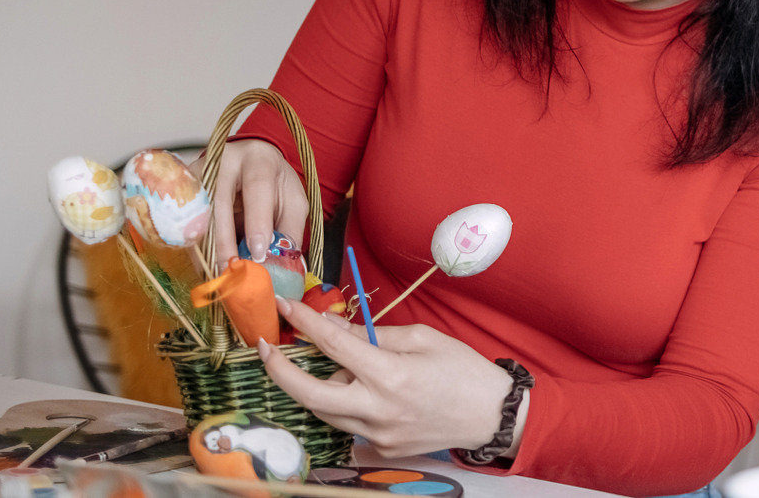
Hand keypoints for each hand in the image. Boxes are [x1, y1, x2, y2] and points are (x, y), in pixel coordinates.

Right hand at [190, 139, 308, 264]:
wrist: (250, 164)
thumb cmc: (273, 185)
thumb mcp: (292, 202)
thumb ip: (289, 230)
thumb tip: (281, 267)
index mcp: (258, 160)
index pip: (257, 187)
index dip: (257, 222)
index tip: (258, 254)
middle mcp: (222, 162)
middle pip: (219, 203)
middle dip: (224, 243)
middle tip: (232, 274)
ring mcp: (197, 175)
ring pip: (197, 215)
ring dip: (206, 250)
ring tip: (217, 277)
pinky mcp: (181, 189)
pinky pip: (185, 223)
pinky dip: (196, 248)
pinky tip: (206, 268)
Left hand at [260, 297, 523, 457]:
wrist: (492, 416)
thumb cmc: (463, 370)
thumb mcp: (423, 338)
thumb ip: (374, 334)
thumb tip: (334, 325)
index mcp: (391, 375)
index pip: (334, 345)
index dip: (304, 323)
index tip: (285, 307)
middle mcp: (379, 410)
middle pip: (310, 394)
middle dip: (280, 371)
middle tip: (266, 349)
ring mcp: (378, 435)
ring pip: (325, 412)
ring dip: (313, 387)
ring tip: (319, 366)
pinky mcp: (382, 450)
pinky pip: (349, 425)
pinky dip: (344, 404)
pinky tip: (357, 390)